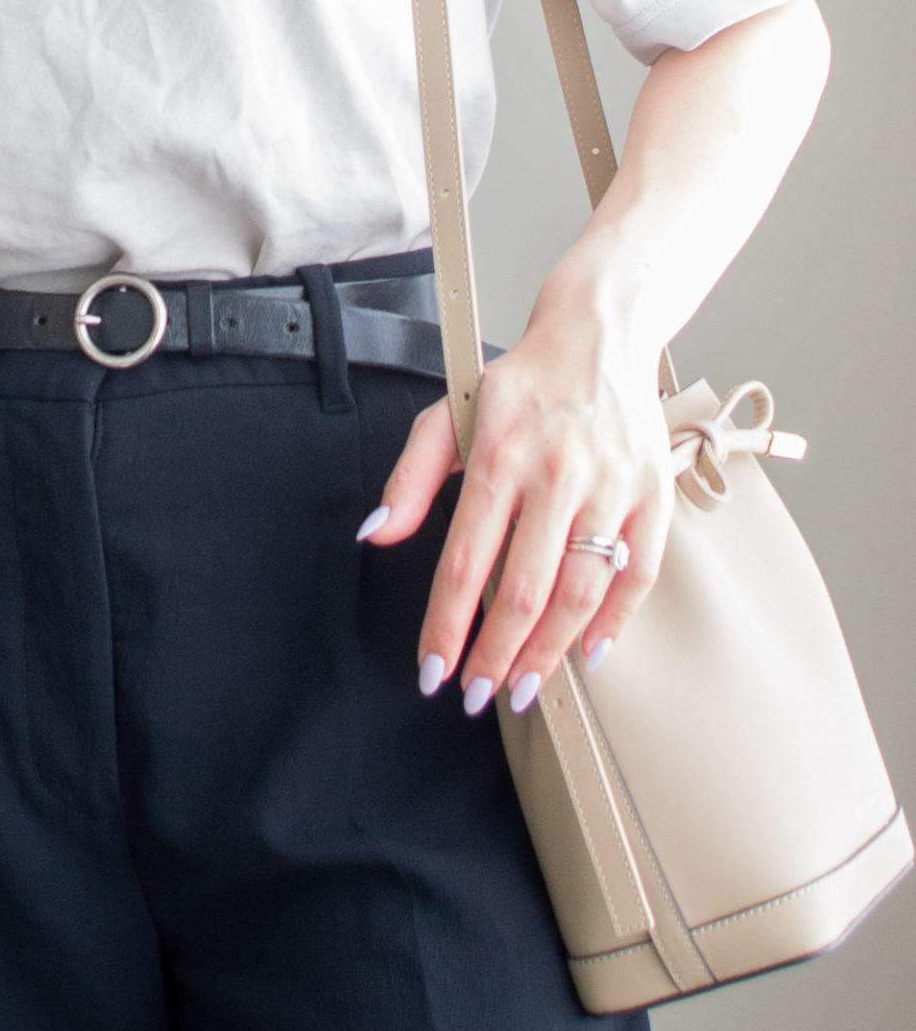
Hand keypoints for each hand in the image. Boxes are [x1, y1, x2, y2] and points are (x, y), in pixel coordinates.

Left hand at [359, 299, 673, 713]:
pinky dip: (614, 623)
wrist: (600, 334)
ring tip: (522, 687)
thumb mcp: (448, 415)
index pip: (466, 561)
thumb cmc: (522, 383)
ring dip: (550, 653)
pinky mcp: (654, 493)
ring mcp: (611, 486)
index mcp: (499, 455)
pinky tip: (586, 653)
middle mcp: (557, 474)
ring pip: (581, 592)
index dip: (447, 626)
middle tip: (477, 696)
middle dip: (496, 655)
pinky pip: (638, 575)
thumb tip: (376, 534)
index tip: (433, 671)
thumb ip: (409, 478)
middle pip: (525, 590)